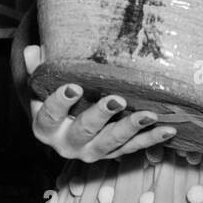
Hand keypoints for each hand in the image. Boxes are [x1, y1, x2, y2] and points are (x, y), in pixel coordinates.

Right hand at [23, 44, 175, 161]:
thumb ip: (39, 69)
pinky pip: (135, 147)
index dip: (60, 102)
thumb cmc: (57, 103)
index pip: (50, 115)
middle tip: (117, 100)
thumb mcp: (43, 88)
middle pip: (84, 131)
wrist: (66, 131)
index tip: (73, 87)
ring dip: (131, 129)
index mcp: (46, 127)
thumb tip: (33, 48)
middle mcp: (68, 144)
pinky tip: (169, 129)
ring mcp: (93, 151)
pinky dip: (152, 139)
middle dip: (101, 116)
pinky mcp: (114, 154)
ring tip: (149, 115)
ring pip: (112, 143)